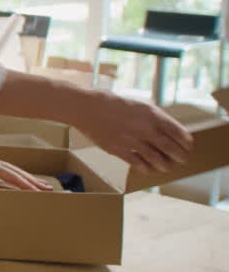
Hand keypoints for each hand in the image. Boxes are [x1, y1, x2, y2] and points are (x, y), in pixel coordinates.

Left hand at [0, 130, 53, 190]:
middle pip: (18, 172)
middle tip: (50, 189)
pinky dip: (17, 173)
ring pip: (14, 169)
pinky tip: (17, 176)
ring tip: (41, 183)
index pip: (11, 176)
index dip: (25, 185)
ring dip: (28, 177)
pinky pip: (7, 167)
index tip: (38, 192)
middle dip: (34, 181)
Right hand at [71, 94, 191, 173]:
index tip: (187, 147)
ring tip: (164, 166)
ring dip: (164, 165)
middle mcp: (145, 128)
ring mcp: (132, 140)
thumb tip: (167, 130)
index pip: (179, 133)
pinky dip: (145, 168)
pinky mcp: (118, 150)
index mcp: (152, 114)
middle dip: (179, 156)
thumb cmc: (111, 103)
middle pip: (172, 149)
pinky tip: (146, 168)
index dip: (186, 143)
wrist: (84, 107)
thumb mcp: (137, 104)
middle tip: (181, 159)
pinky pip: (138, 164)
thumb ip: (153, 117)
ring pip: (157, 160)